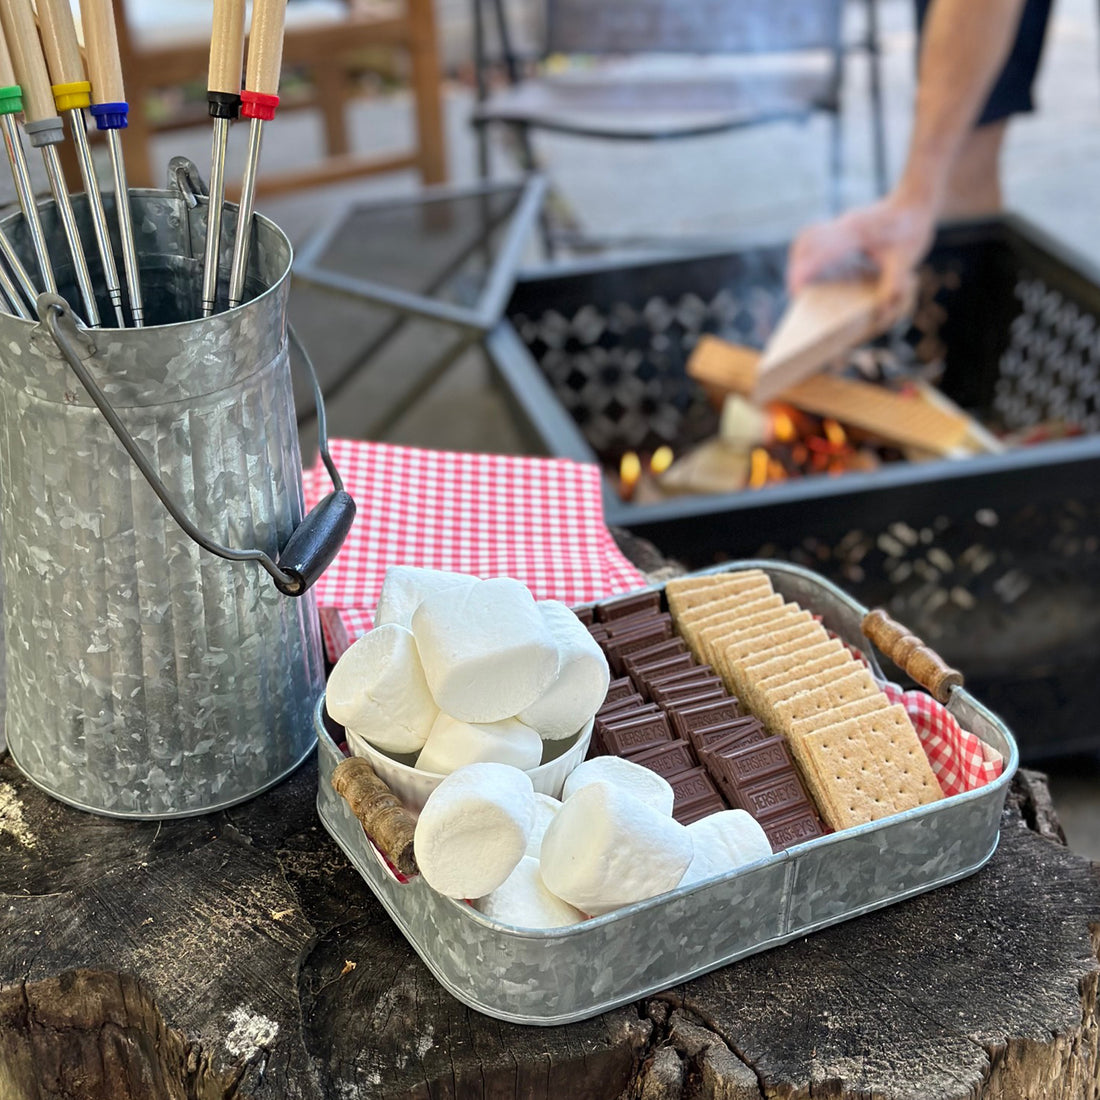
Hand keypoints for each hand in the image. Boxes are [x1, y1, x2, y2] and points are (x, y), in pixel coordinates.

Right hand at [787, 195, 937, 326]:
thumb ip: (893, 284)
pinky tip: (811, 269)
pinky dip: (807, 253)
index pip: (822, 249)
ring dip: (799, 259)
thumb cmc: (911, 228)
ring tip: (799, 283)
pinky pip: (814, 236)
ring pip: (807, 237)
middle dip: (796, 268)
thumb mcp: (907, 259)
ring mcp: (841, 223)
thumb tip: (881, 310)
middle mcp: (845, 224)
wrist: (915, 201)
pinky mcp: (841, 225)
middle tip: (795, 293)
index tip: (796, 290)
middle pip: (807, 242)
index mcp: (858, 230)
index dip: (805, 270)